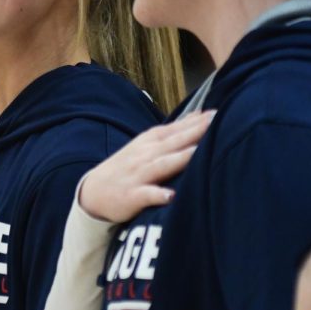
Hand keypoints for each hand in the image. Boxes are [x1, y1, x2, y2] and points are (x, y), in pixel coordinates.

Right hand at [78, 110, 213, 223]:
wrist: (93, 193)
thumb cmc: (127, 168)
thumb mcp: (146, 145)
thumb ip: (173, 132)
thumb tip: (199, 115)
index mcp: (150, 142)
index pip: (175, 128)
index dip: (196, 121)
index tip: (217, 112)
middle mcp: (145, 155)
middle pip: (173, 142)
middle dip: (194, 132)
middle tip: (215, 122)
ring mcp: (138, 175)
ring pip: (162, 165)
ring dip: (180, 158)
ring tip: (199, 152)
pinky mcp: (131, 196)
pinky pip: (146, 195)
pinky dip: (158, 195)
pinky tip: (171, 196)